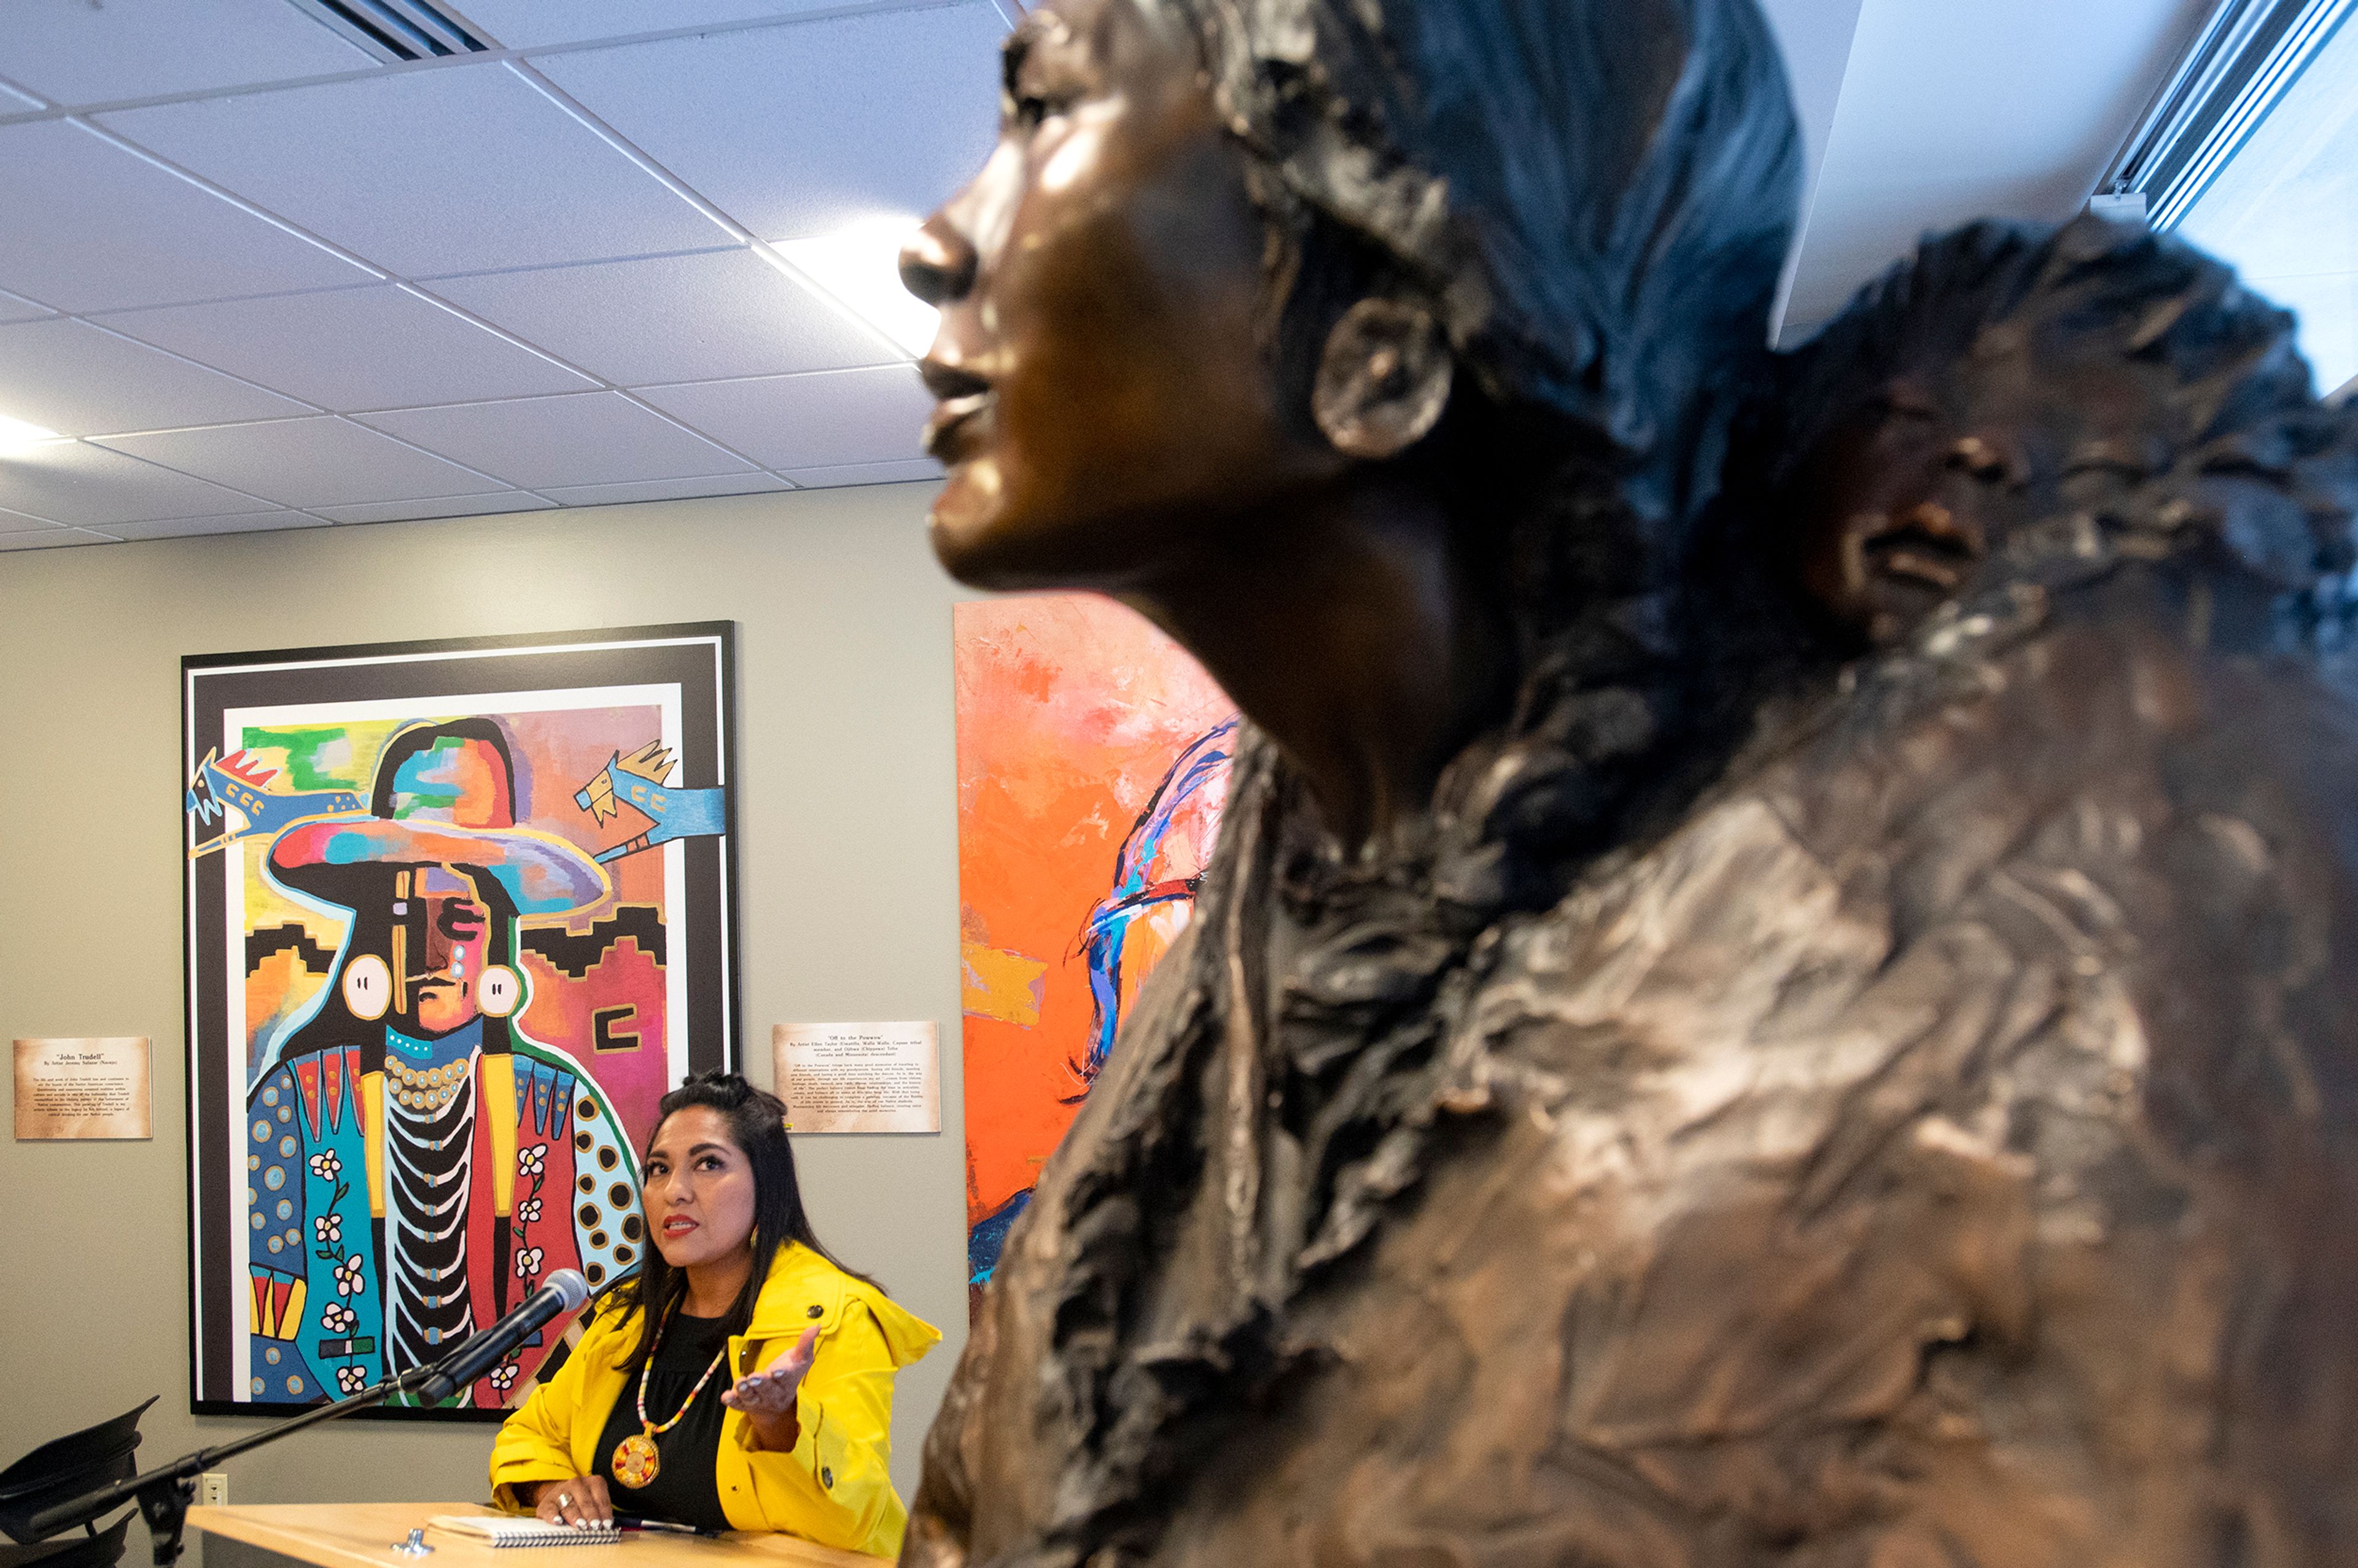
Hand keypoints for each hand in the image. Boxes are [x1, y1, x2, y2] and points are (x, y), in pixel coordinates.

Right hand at [530, 1476, 614, 1529]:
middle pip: (586, 1502)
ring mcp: (561, 1491)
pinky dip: (553, 1516)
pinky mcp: (546, 1502)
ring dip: (576, 1517)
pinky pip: (550, 1509)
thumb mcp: (594, 1502)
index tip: (607, 1525)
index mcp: (594, 1482)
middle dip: (591, 1515)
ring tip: (581, 1526)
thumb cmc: (582, 1502)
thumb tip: (606, 1528)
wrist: (558, 1496)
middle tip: (595, 1526)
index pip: (601, 1499)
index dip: (605, 1513)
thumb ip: (600, 1512)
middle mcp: (577, 1483)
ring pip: (569, 1506)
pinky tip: (558, 1522)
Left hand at [722, 1325, 817, 1446]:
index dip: (782, 1374)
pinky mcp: (745, 1405)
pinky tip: (726, 1396)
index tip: (777, 1371)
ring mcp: (758, 1401)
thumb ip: (805, 1344)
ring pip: (752, 1398)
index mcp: (788, 1382)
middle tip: (753, 1377)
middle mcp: (774, 1394)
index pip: (787, 1378)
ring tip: (740, 1383)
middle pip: (768, 1390)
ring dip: (745, 1391)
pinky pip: (738, 1405)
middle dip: (761, 1384)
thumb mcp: (798, 1360)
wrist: (777, 1405)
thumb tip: (815, 1326)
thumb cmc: (787, 1375)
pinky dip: (732, 1401)